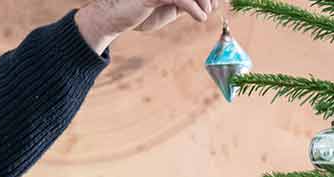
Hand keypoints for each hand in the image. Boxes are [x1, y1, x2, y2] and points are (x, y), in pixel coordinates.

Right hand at [75, 0, 212, 54]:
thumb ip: (184, 3)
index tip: (216, 3)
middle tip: (211, 8)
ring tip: (205, 14)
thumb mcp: (168, 7)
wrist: (116, 18)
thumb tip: (208, 5)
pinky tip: (199, 18)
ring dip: (203, 1)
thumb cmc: (142, 13)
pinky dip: (194, 8)